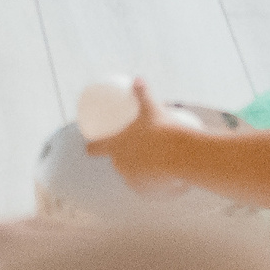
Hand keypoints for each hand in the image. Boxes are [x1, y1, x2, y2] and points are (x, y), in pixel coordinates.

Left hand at [82, 79, 197, 186]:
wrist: (180, 154)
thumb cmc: (162, 129)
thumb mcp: (151, 108)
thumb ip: (142, 93)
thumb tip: (137, 78)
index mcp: (116, 146)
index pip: (96, 148)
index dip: (92, 147)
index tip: (89, 145)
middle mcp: (121, 165)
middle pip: (117, 162)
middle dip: (123, 157)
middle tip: (136, 147)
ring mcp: (133, 180)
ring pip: (132, 176)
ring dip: (137, 171)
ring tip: (149, 162)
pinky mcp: (148, 191)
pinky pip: (147, 188)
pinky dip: (152, 185)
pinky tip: (156, 183)